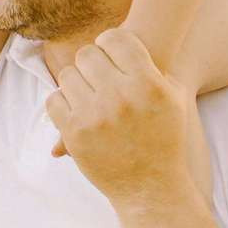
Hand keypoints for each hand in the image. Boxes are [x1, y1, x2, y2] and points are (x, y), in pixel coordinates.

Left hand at [44, 29, 189, 207]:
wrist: (152, 188)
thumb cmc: (166, 140)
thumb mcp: (174, 101)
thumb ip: (155, 69)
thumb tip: (130, 42)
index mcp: (147, 84)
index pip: (115, 39)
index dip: (109, 42)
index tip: (109, 51)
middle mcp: (121, 97)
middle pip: (87, 54)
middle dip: (90, 61)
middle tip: (97, 73)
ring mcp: (95, 116)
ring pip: (68, 75)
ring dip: (75, 82)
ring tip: (88, 94)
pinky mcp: (75, 134)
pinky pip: (54, 100)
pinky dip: (62, 103)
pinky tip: (76, 110)